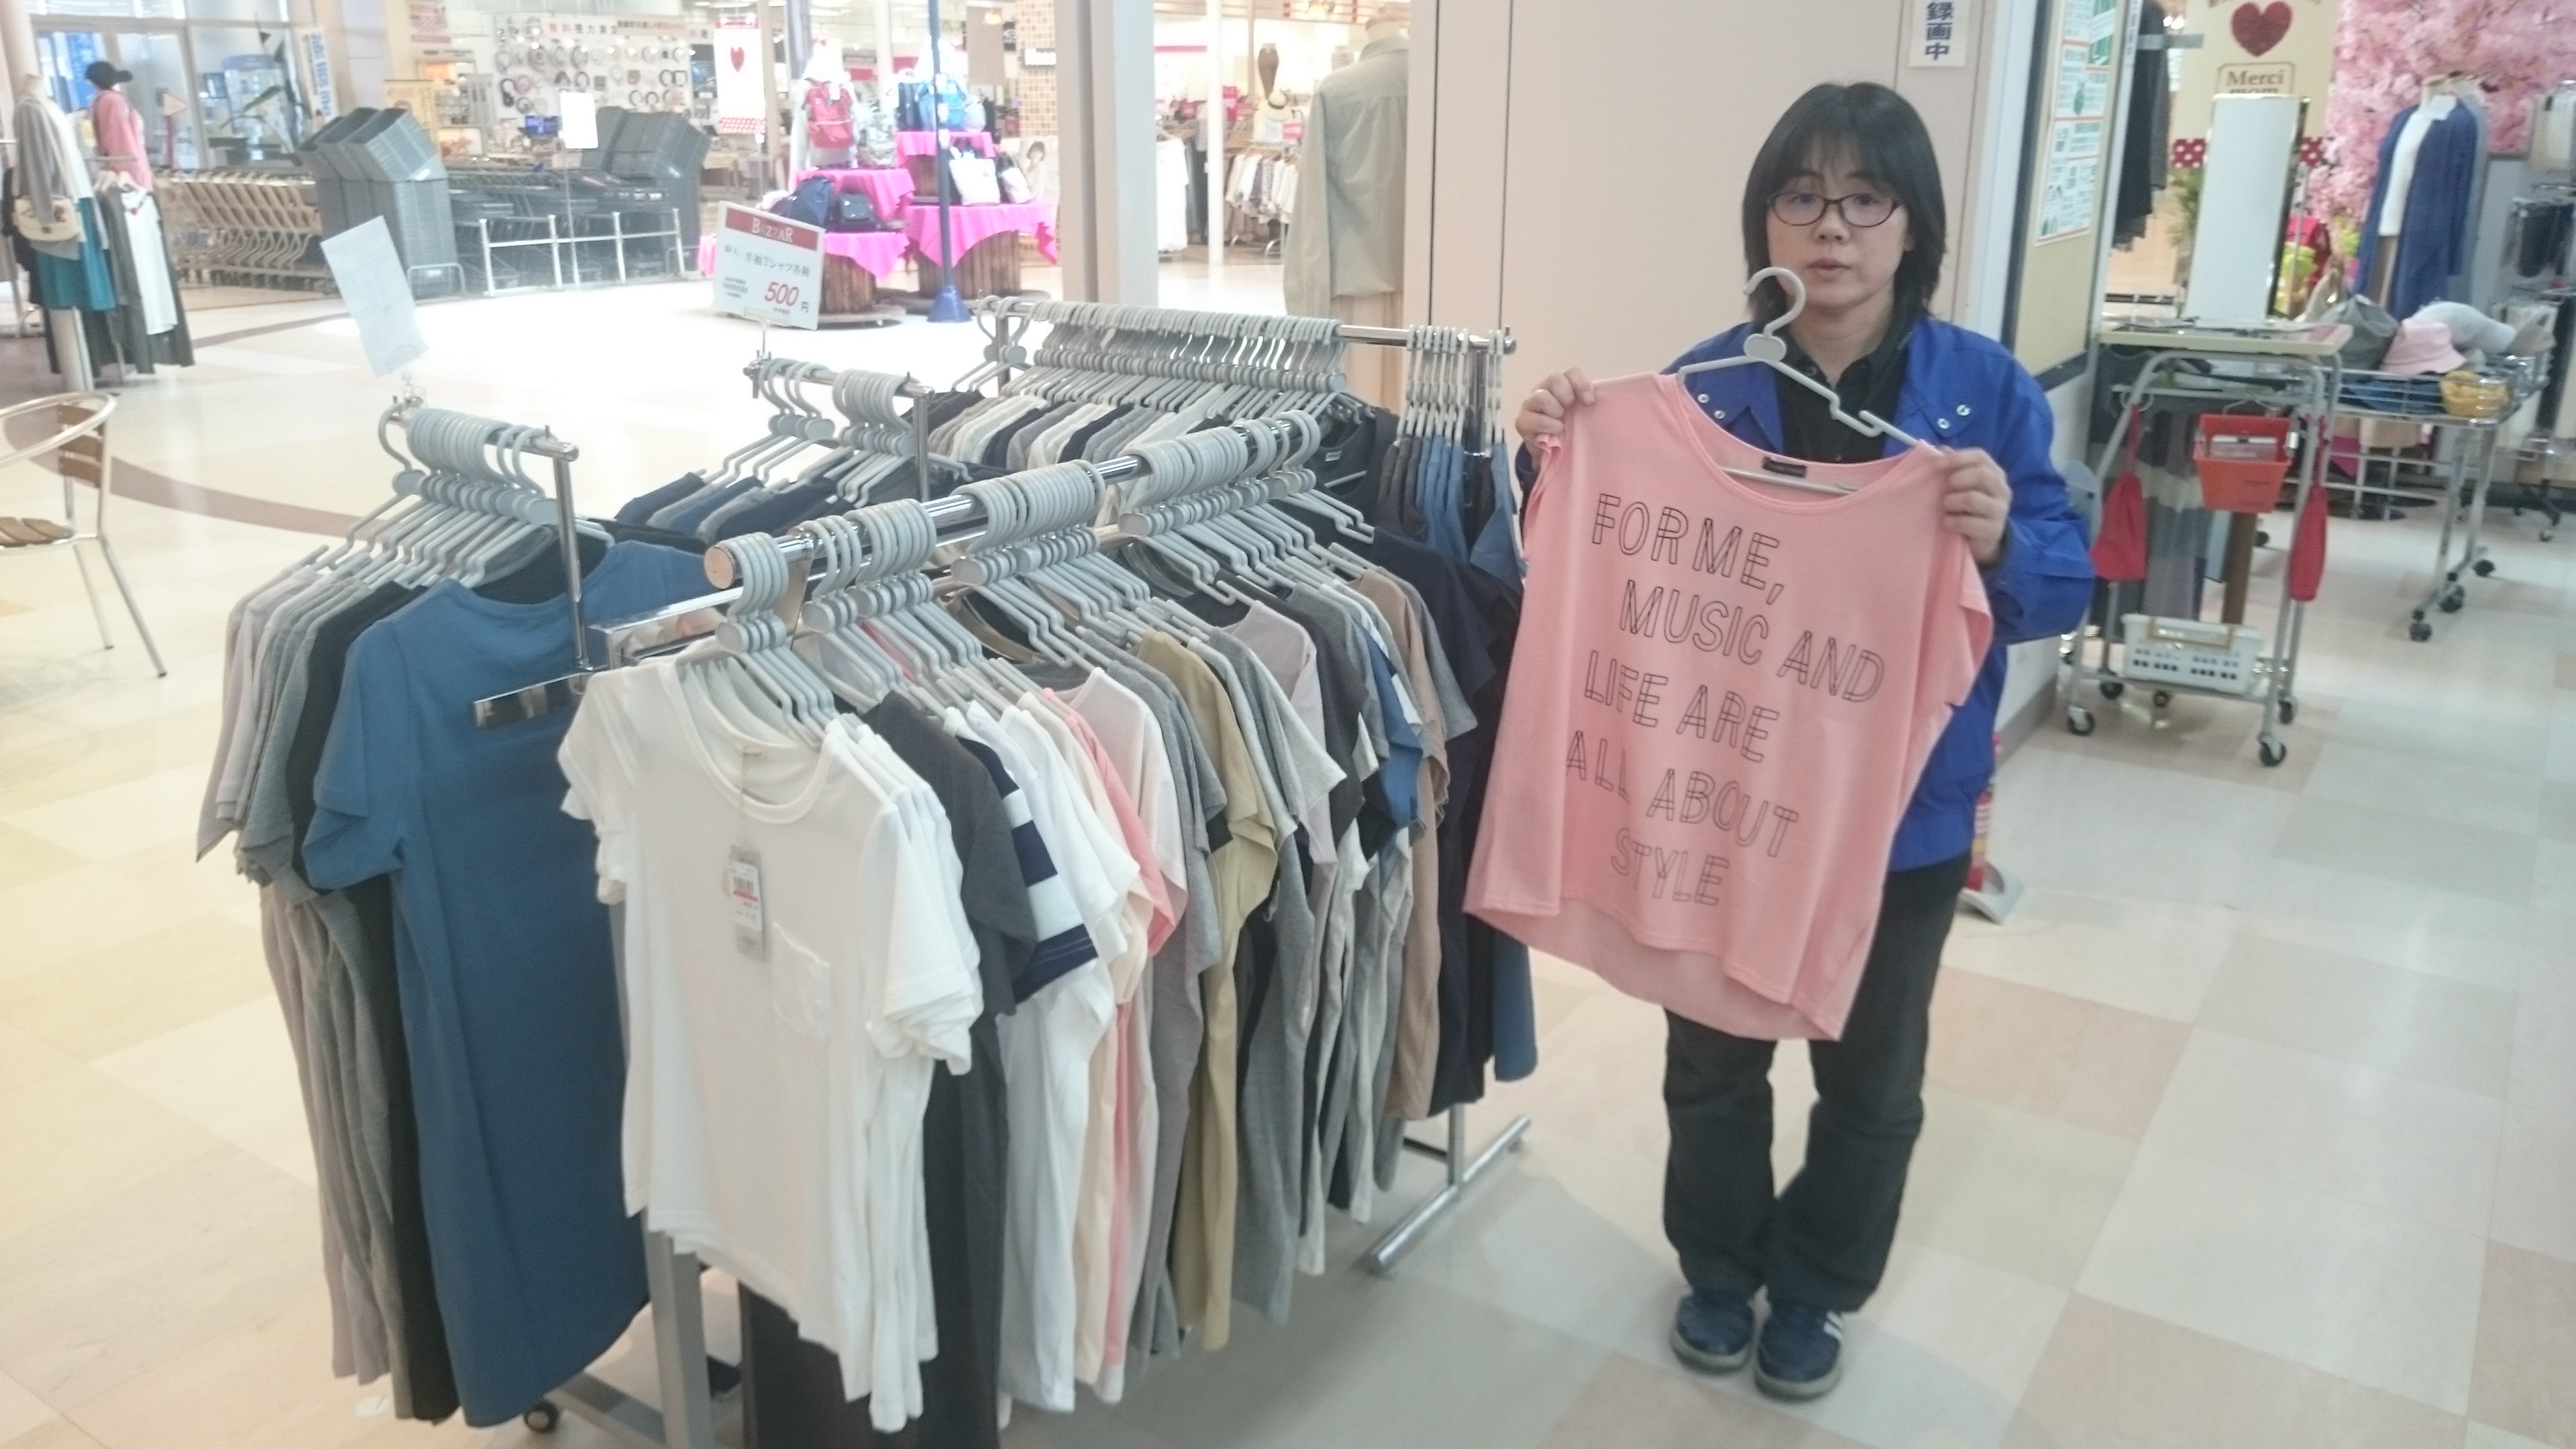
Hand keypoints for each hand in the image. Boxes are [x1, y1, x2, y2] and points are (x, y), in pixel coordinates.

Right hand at [1514, 369, 1596, 448]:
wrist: (1552, 451)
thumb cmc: (1569, 428)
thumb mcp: (1581, 413)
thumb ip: (1587, 401)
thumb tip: (1597, 399)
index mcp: (1560, 384)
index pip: (1571, 372)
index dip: (1581, 384)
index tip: (1589, 401)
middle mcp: (1543, 389)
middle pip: (1555, 378)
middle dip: (1567, 395)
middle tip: (1569, 410)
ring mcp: (1530, 404)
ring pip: (1542, 397)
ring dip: (1556, 410)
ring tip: (1561, 423)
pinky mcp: (1522, 421)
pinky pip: (1534, 419)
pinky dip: (1548, 426)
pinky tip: (1555, 431)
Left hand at [1933, 446, 2010, 566]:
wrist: (1983, 538)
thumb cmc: (1968, 507)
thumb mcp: (1962, 485)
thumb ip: (1953, 467)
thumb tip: (1942, 450)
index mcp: (1995, 473)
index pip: (1980, 457)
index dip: (1957, 458)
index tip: (1936, 465)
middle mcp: (2001, 489)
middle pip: (1981, 475)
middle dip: (1956, 480)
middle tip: (1943, 490)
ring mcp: (2000, 511)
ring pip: (1973, 499)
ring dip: (1952, 501)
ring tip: (1945, 506)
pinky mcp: (1993, 530)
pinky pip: (1969, 523)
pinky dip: (1953, 521)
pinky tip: (1947, 522)